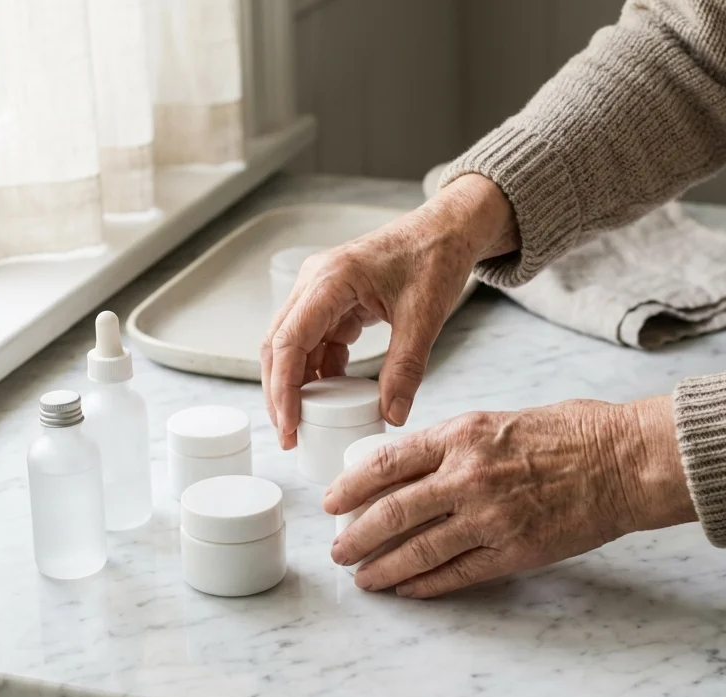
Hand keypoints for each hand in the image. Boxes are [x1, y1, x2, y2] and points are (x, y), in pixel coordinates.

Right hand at [261, 174, 518, 448]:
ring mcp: (320, 292)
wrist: (447, 230)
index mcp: (331, 279)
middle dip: (280, 393)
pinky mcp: (332, 302)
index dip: (283, 388)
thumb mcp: (424, 316)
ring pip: (291, 346)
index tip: (290, 424)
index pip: (289, 341)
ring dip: (296, 385)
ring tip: (305, 424)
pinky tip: (330, 398)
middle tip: (290, 435)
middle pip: (278, 345)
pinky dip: (318, 372)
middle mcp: (315, 283)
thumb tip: (391, 415)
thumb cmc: (434, 257)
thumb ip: (406, 368)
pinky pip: (314, 343)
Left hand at [323, 395, 695, 596]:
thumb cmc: (571, 433)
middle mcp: (469, 477)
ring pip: (419, 550)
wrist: (625, 460)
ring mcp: (491, 518)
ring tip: (363, 577)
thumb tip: (412, 468)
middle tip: (338, 549)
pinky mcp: (515, 551)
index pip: (387, 463)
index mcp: (462, 436)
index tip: (331, 501)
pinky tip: (407, 589)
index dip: (350, 486)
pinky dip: (427, 584)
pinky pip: (458, 574)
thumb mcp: (499, 420)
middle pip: (392, 512)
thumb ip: (455, 445)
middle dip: (356, 535)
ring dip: (383, 567)